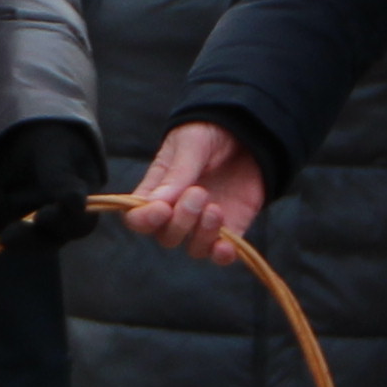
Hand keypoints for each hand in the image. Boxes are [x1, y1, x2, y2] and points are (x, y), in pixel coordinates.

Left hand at [0, 117, 106, 255]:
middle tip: (7, 237)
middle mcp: (54, 222)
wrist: (21, 132)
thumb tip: (75, 203)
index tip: (45, 216)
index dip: (65, 222)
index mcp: (80, 205)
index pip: (79, 224)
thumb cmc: (52, 138)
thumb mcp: (58, 149)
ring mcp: (25, 222)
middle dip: (26, 238)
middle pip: (44, 240)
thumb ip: (63, 177)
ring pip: (13, 233)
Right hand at [123, 120, 268, 261]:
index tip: (162, 209)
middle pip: (166, 237)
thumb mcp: (190, 144)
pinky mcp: (231, 228)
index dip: (145, 220)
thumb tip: (156, 203)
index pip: (138, 218)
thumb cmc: (209, 133)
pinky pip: (222, 254)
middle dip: (181, 221)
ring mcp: (203, 223)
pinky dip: (222, 255)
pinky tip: (226, 246)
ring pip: (193, 248)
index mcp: (157, 190)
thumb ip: (177, 174)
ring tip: (215, 209)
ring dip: (202, 235)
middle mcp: (177, 212)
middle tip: (199, 193)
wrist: (248, 131)